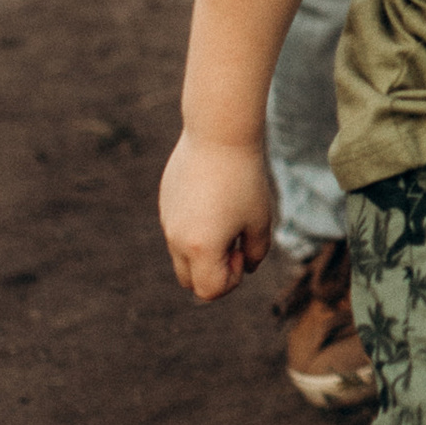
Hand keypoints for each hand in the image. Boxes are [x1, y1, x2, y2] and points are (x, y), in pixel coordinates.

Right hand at [160, 130, 274, 299]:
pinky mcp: (165, 203)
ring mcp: (167, 220)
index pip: (210, 290)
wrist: (219, 134)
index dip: (232, 279)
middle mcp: (176, 239)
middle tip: (234, 240)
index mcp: (200, 248)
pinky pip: (177, 230)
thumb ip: (255, 253)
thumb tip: (246, 268)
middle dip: (214, 271)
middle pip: (190, 281)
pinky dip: (195, 228)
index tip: (242, 249)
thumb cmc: (245, 179)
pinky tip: (214, 199)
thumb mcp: (260, 221)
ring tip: (226, 217)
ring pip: (181, 256)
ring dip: (204, 250)